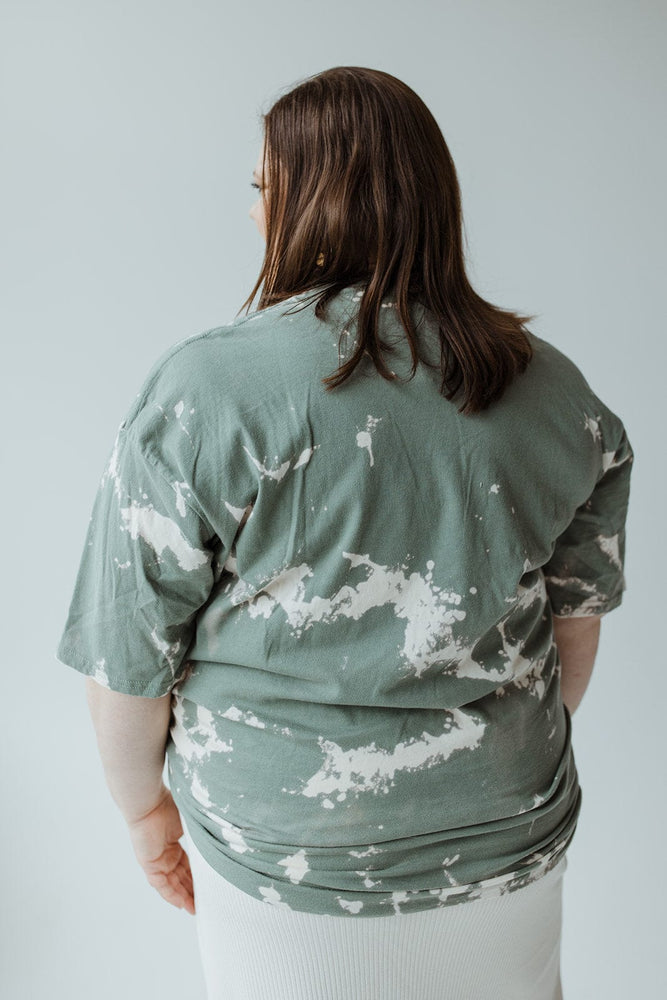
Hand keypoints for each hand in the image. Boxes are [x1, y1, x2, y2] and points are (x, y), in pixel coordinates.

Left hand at [127, 788, 195, 914]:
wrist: (149, 803)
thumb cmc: (168, 805)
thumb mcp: (189, 822)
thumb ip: (200, 832)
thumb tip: (222, 832)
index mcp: (173, 843)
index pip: (186, 865)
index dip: (196, 876)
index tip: (207, 885)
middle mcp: (164, 854)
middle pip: (180, 877)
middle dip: (192, 890)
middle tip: (205, 902)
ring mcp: (156, 860)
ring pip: (172, 884)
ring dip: (183, 897)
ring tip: (195, 908)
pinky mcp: (148, 865)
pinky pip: (161, 885)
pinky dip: (171, 895)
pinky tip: (181, 904)